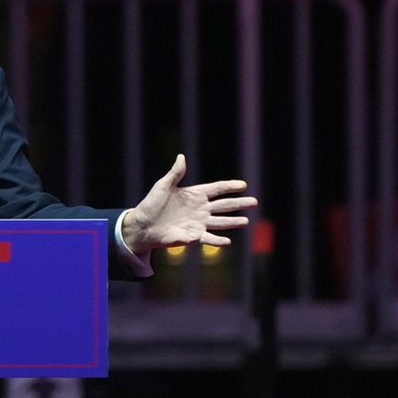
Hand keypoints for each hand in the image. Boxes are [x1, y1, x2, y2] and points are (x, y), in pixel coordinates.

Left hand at [122, 154, 257, 252]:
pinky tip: (228, 241)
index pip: (216, 189)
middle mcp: (199, 209)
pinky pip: (208, 238)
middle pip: (223, 205)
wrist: (143, 225)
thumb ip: (175, 173)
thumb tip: (181, 156)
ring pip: (220, 222)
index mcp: (194, 195)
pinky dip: (218, 240)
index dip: (229, 186)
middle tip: (254, 201)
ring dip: (233, 222)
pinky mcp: (193, 236)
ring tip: (246, 221)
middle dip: (238, 203)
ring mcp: (198, 223)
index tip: (243, 185)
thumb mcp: (163, 186)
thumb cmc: (151, 204)